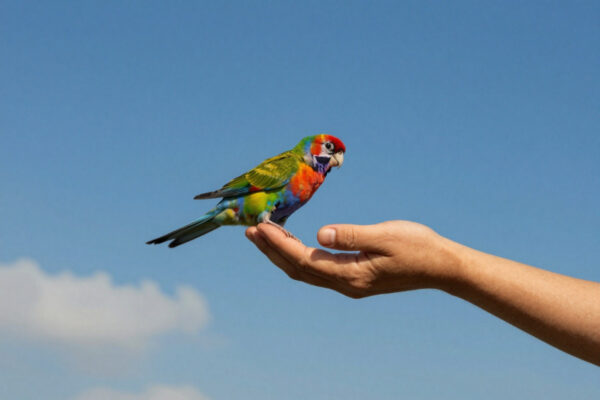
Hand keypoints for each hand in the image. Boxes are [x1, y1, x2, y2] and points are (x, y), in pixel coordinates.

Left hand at [245, 221, 460, 297]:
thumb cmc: (418, 247)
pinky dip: (299, 256)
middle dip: (272, 250)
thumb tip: (320, 233)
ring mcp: (349, 284)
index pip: (304, 259)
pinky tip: (293, 244)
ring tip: (263, 236)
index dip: (279, 243)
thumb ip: (352, 235)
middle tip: (250, 231)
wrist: (441, 266)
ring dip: (282, 254)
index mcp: (351, 275)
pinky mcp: (354, 279)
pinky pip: (317, 270)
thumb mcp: (386, 236)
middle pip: (298, 269)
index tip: (260, 226)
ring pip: (306, 272)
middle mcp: (346, 285)